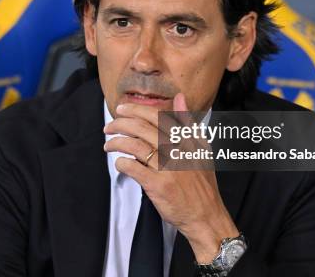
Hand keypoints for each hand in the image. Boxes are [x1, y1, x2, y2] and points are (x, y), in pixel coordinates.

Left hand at [103, 93, 238, 262]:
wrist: (206, 216)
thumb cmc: (202, 184)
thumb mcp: (202, 148)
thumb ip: (188, 123)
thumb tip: (180, 97)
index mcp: (186, 140)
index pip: (157, 117)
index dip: (136, 110)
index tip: (122, 109)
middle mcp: (177, 151)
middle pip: (143, 129)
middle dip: (120, 124)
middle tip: (109, 127)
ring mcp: (168, 168)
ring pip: (135, 146)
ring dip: (117, 143)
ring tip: (108, 145)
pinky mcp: (158, 185)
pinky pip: (134, 168)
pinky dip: (122, 163)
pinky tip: (119, 163)